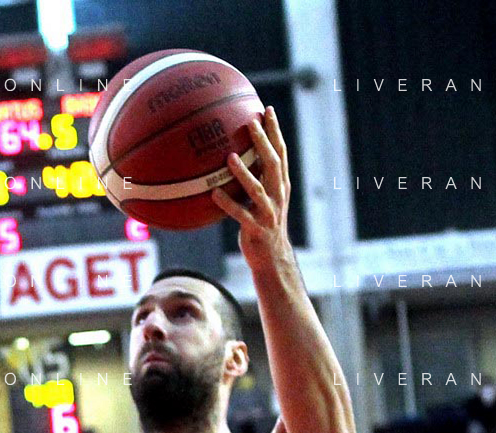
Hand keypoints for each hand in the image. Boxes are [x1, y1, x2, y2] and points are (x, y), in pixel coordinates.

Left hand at [210, 107, 292, 274]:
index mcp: (281, 186)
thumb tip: (235, 155)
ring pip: (257, 189)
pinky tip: (214, 193)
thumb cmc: (263, 225)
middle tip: (251, 123)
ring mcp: (268, 213)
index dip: (275, 132)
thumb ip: (257, 179)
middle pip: (273, 164)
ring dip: (244, 173)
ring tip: (229, 157)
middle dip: (264, 142)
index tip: (267, 110)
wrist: (272, 259)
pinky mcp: (256, 230)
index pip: (280, 153)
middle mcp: (278, 196)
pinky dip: (228, 203)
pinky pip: (240, 215)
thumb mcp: (264, 200)